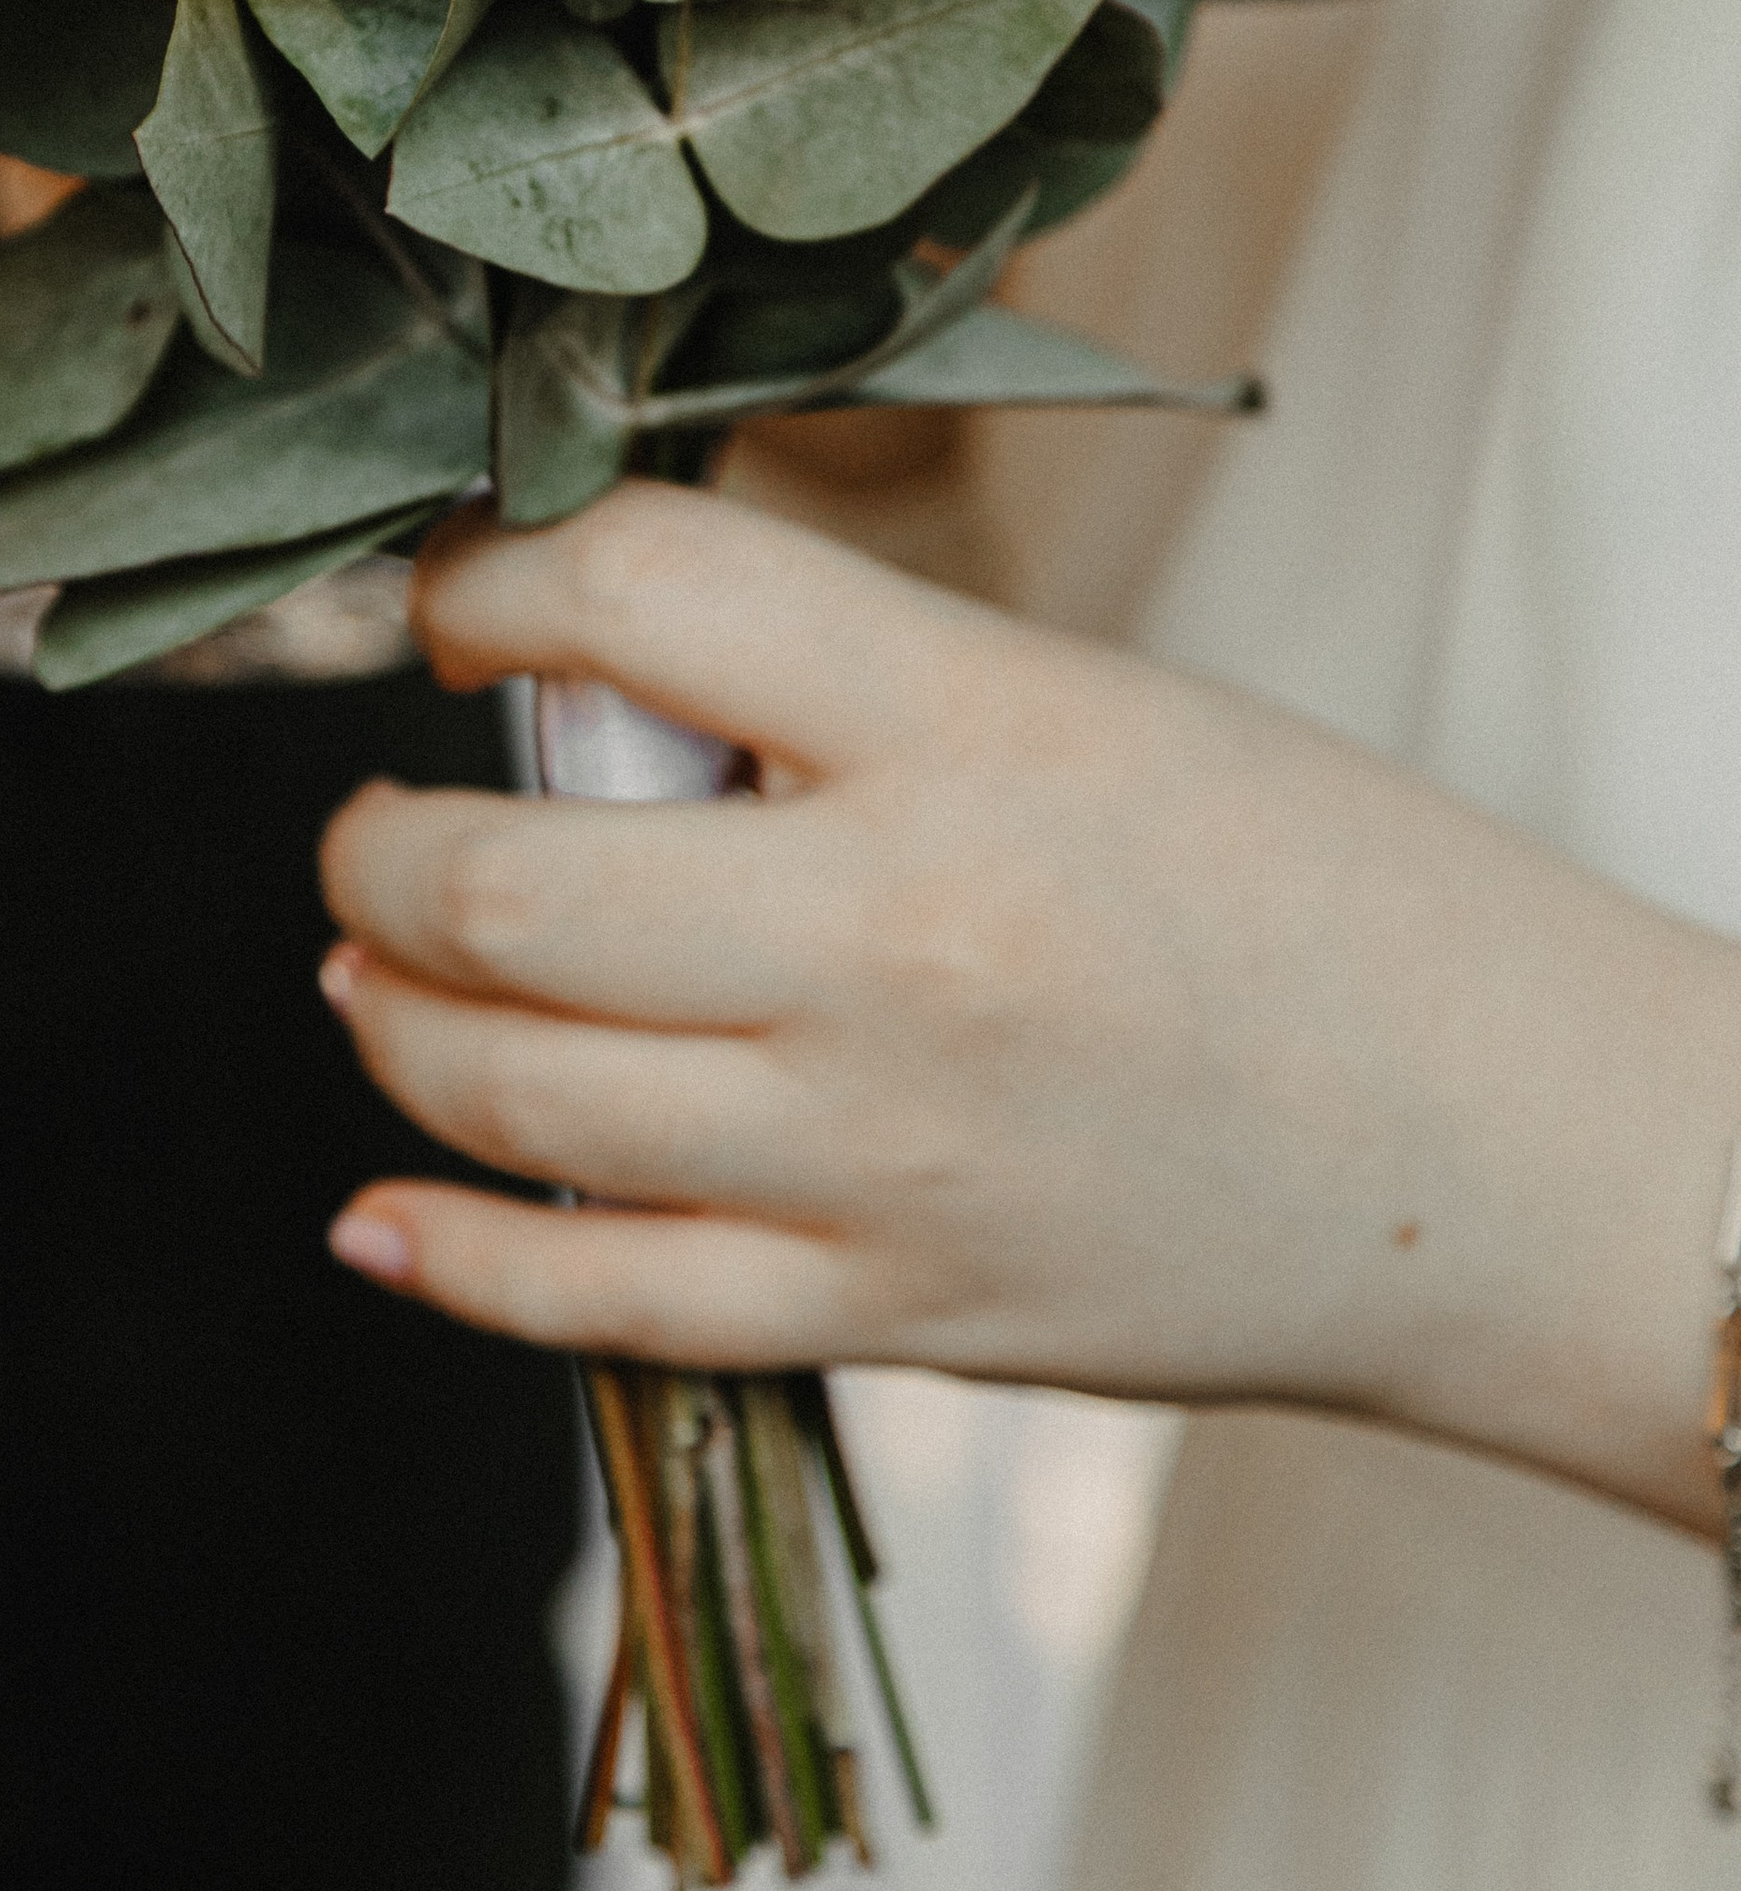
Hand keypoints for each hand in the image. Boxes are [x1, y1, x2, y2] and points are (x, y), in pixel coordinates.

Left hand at [319, 485, 1740, 1538]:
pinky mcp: (891, 1317)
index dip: (487, 573)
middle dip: (376, 839)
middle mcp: (905, 942)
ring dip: (390, 1015)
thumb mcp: (1084, 708)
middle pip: (508, 881)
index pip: (635, 591)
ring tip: (373, 965)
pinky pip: (598, 1302)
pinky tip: (378, 1209)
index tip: (458, 597)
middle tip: (373, 817)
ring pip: (511, 1092)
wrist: (1518, 1153)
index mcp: (976, 729)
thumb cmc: (1318, 890)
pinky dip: (452, 1256)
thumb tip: (581, 694)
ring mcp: (886, 1154)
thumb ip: (836, 696)